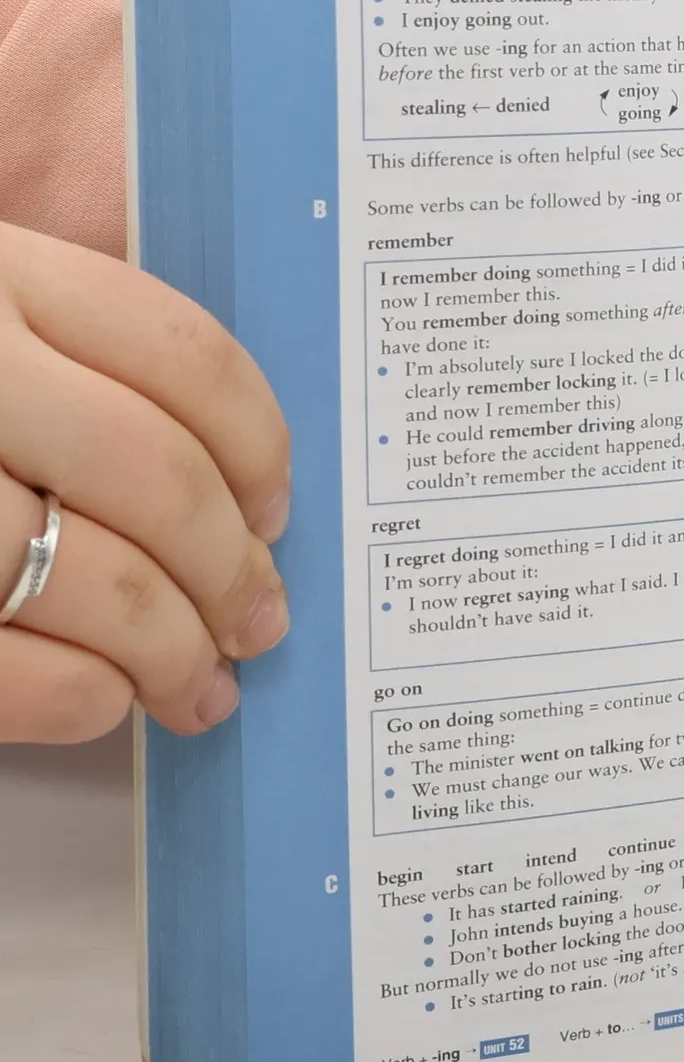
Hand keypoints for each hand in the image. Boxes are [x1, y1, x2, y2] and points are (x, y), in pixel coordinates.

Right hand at [0, 225, 291, 741]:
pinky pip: (8, 668)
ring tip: (202, 688)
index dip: (259, 448)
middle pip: (158, 478)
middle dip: (233, 571)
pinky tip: (105, 704)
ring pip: (95, 580)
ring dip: (173, 652)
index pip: (183, 357)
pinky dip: (78, 699)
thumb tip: (223, 490)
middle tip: (262, 622)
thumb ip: (52, 359)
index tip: (279, 510)